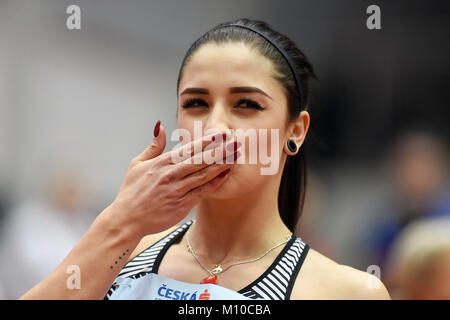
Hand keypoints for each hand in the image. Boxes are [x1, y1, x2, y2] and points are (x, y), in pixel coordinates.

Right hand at [109, 121, 240, 236]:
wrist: (126, 220)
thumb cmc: (131, 193)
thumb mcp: (137, 164)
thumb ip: (154, 145)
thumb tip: (161, 126)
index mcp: (162, 163)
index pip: (189, 148)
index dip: (207, 141)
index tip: (221, 134)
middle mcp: (171, 175)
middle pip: (201, 160)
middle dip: (220, 150)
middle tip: (236, 141)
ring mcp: (177, 190)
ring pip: (204, 174)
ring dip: (222, 164)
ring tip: (236, 156)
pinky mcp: (182, 204)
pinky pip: (203, 191)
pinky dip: (215, 182)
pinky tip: (225, 175)